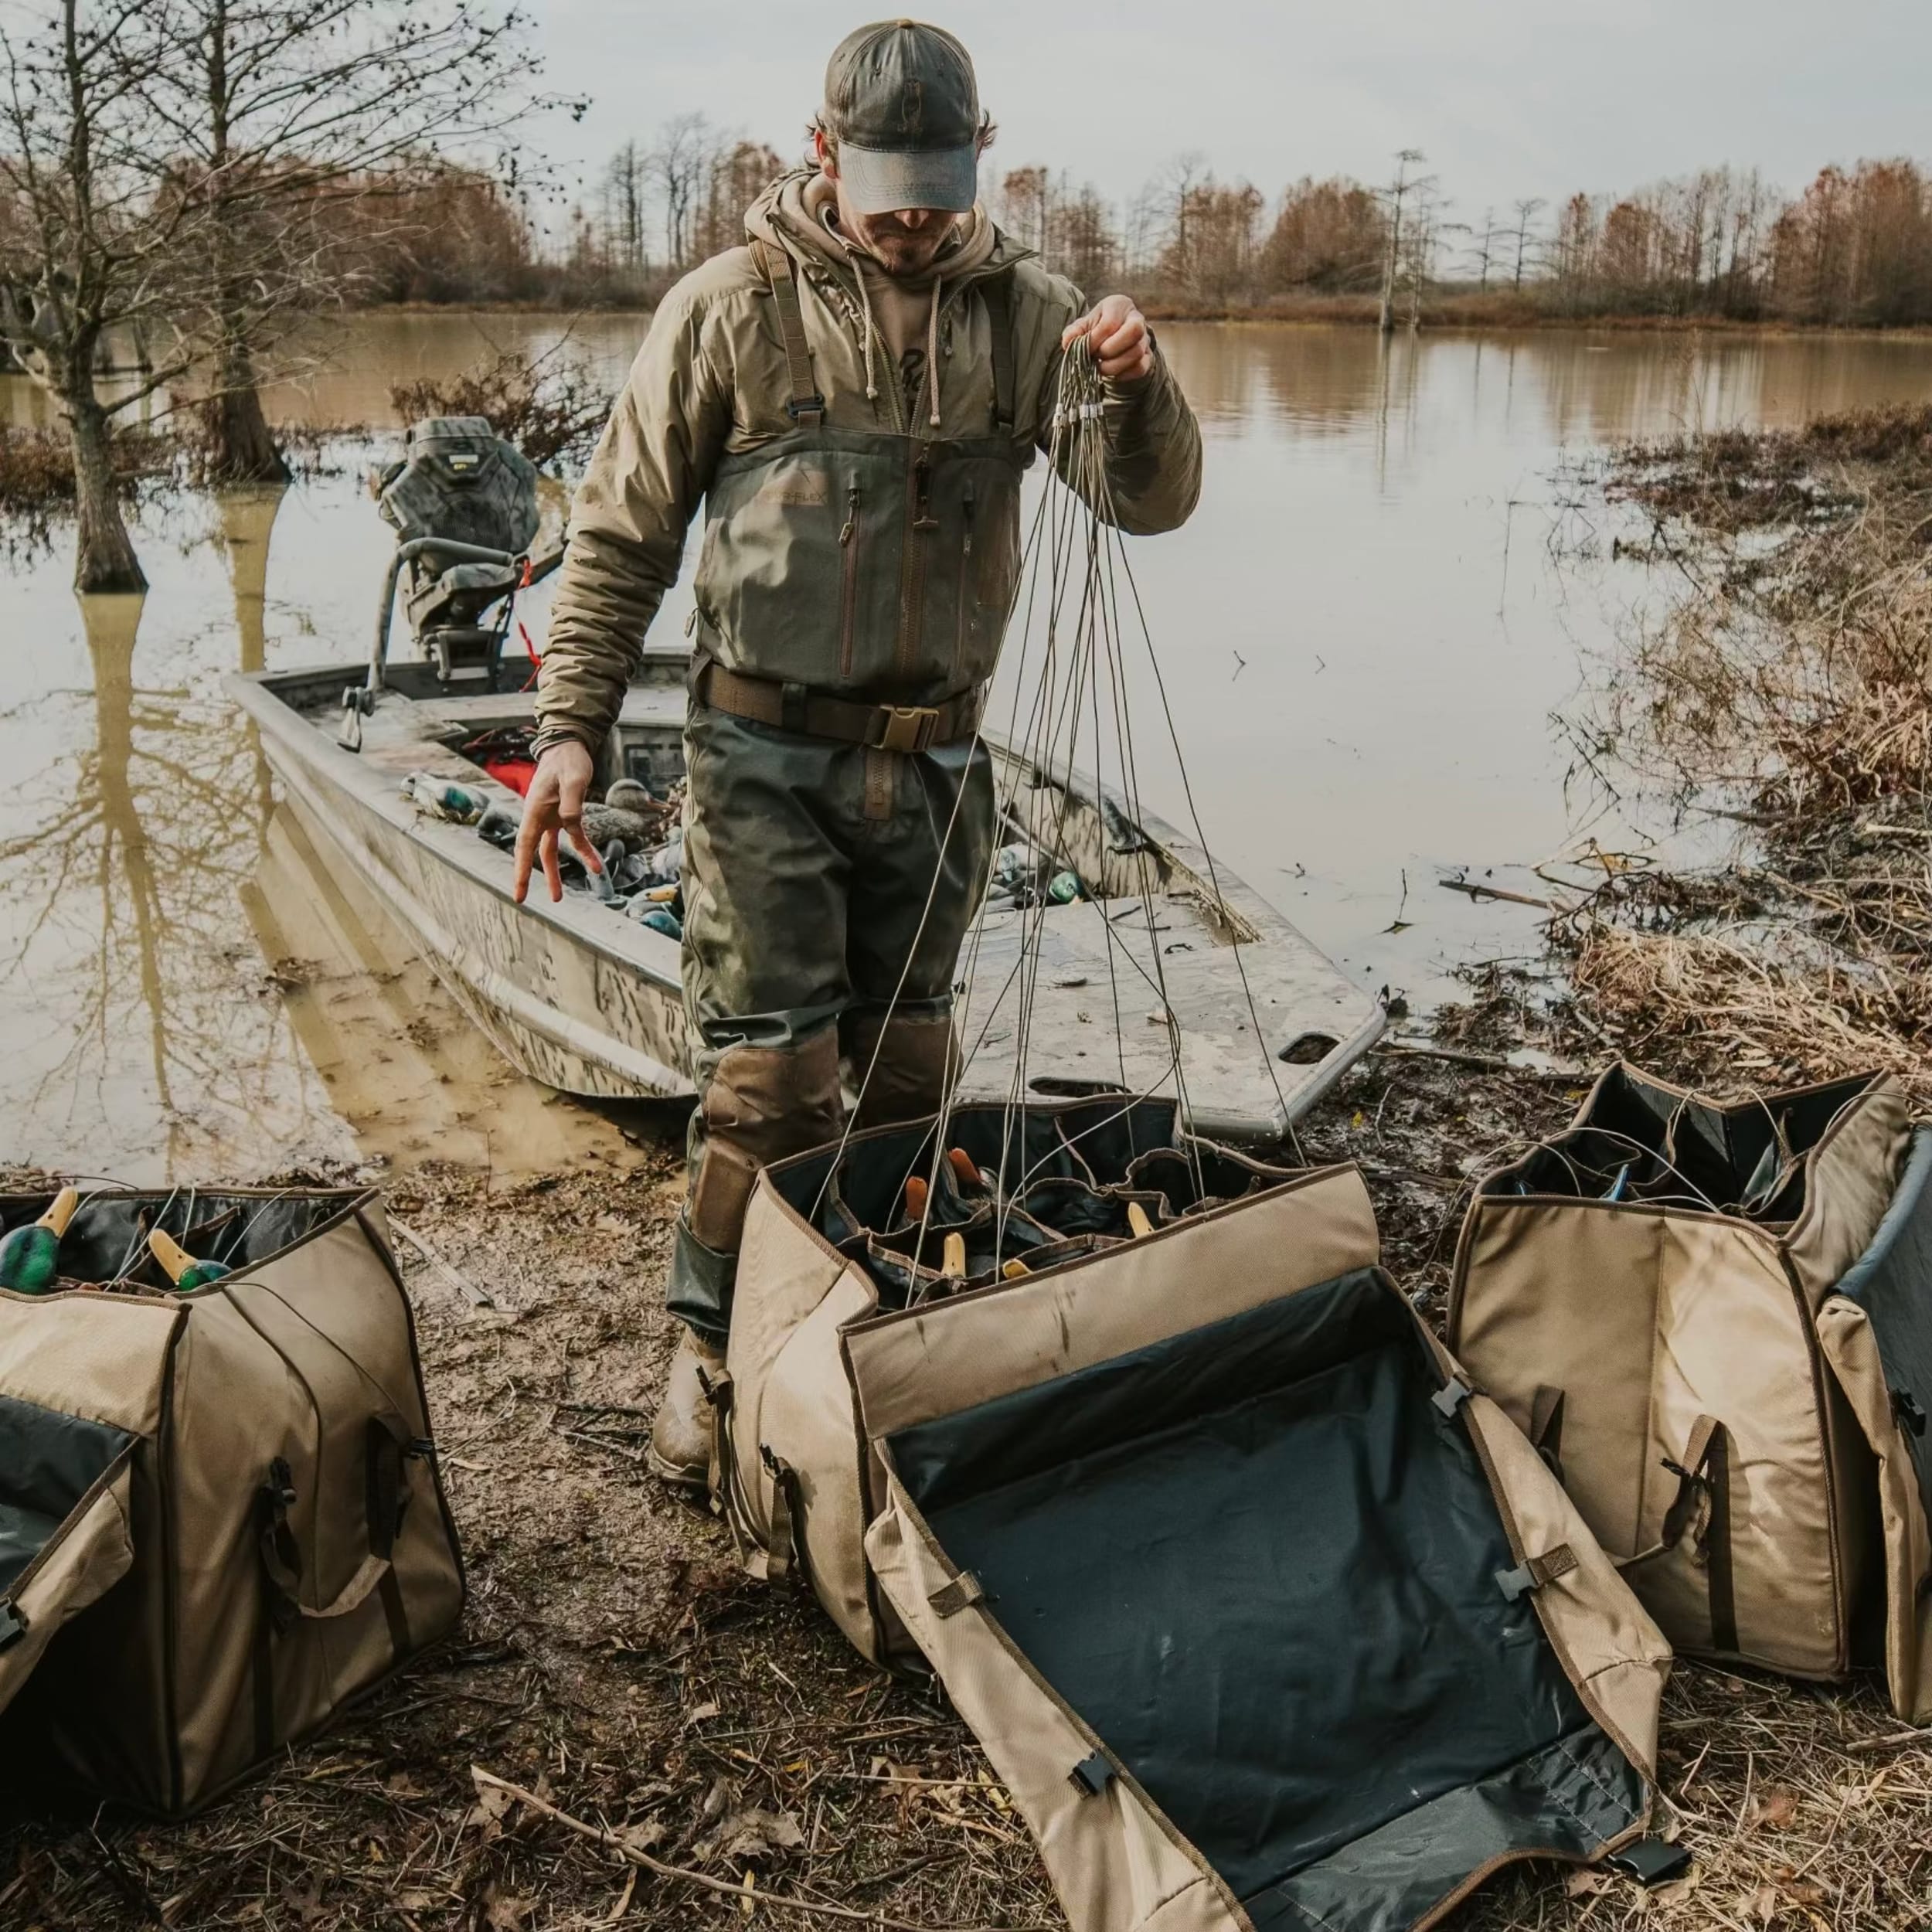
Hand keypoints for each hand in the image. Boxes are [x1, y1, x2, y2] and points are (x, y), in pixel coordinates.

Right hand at [513, 741, 602, 903]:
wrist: (570, 746)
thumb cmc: (568, 761)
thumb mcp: (573, 780)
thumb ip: (571, 804)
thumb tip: (570, 826)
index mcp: (534, 810)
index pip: (524, 845)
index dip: (520, 868)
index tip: (517, 889)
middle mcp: (538, 817)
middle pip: (533, 852)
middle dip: (529, 876)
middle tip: (521, 899)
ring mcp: (550, 817)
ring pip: (549, 851)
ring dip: (555, 873)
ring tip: (558, 897)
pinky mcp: (563, 816)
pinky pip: (573, 839)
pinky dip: (583, 852)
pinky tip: (595, 866)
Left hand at [1061, 294, 1153, 382]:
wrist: (1112, 339)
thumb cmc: (1096, 329)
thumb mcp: (1083, 326)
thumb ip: (1074, 332)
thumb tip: (1068, 342)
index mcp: (1119, 305)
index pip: (1109, 323)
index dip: (1094, 341)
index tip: (1085, 350)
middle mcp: (1136, 318)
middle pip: (1134, 331)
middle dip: (1110, 350)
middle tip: (1096, 357)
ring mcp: (1145, 338)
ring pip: (1137, 352)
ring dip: (1114, 365)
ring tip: (1100, 367)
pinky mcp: (1148, 357)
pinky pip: (1140, 368)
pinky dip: (1123, 375)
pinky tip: (1111, 373)